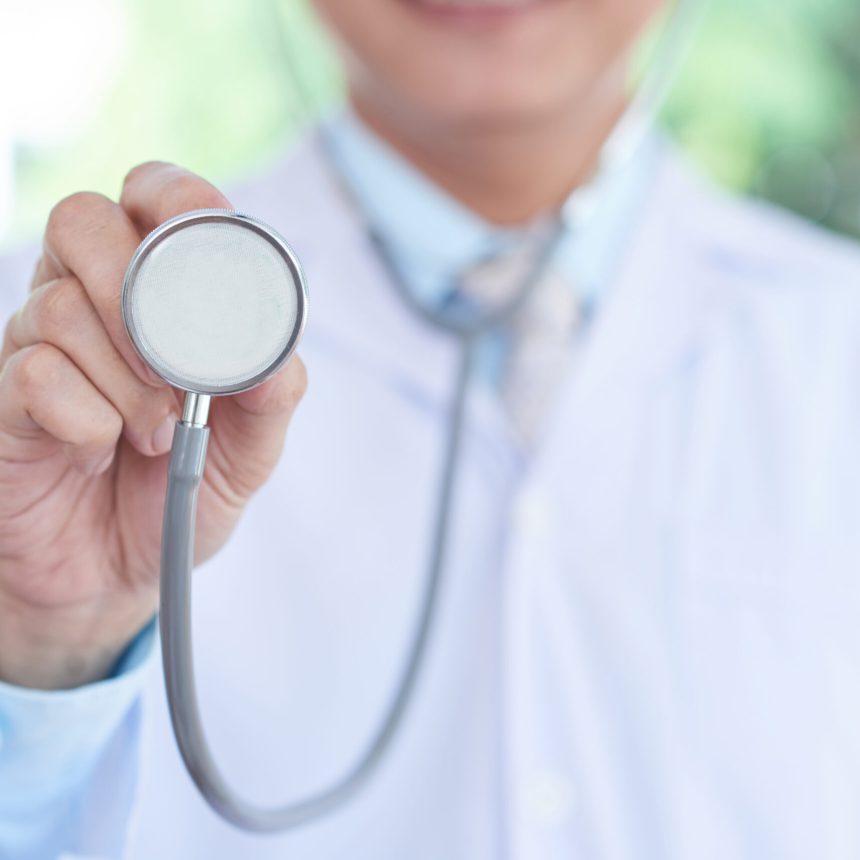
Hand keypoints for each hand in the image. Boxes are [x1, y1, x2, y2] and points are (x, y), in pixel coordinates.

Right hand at [0, 163, 306, 688]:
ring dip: (127, 382)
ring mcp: (37, 347)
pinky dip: (86, 419)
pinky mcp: (5, 401)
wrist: (120, 572)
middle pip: (84, 222)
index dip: (177, 199)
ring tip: (154, 435)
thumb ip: (271, 395)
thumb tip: (277, 350)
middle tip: (177, 371)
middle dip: (138, 292)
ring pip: (59, 306)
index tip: (207, 233)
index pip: (152, 197)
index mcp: (157, 295)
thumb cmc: (184, 491)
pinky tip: (101, 448)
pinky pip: (33, 375)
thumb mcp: (251, 448)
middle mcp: (90, 304)